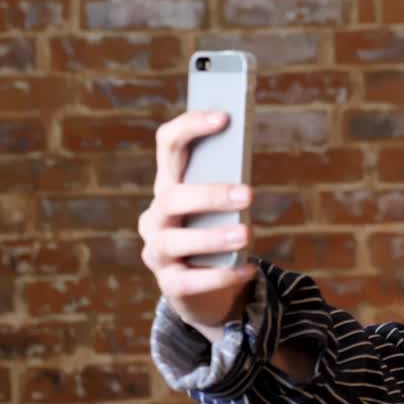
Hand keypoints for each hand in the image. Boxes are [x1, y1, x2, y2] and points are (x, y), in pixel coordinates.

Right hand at [140, 110, 257, 341]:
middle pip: (171, 196)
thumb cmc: (216, 232)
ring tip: (246, 234)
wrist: (203, 287)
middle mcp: (156, 215)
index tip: (224, 117)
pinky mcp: (169, 284)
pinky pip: (190, 280)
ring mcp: (157, 251)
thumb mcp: (221, 208)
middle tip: (248, 194)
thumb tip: (247, 179)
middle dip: (209, 194)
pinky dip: (221, 275)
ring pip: (175, 240)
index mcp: (169, 184)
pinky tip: (246, 269)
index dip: (190, 126)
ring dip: (212, 236)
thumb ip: (229, 187)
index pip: (168, 144)